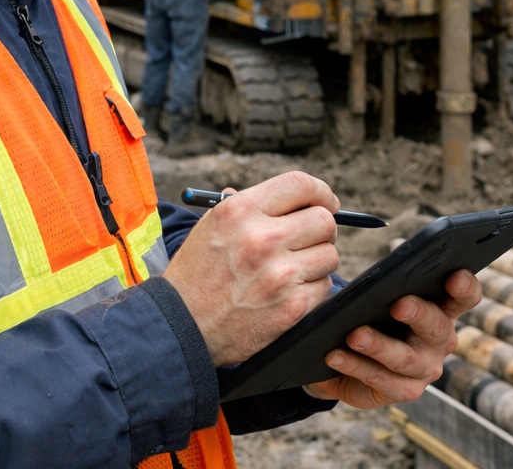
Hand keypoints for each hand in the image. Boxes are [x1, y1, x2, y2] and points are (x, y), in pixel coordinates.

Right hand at [162, 172, 340, 366]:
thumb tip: (290, 198)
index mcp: (241, 211)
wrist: (183, 326)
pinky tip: (290, 290)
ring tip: (295, 267)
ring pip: (330, 254)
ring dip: (318, 260)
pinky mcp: (292, 307)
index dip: (321, 191)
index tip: (326, 201)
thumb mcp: (211, 225)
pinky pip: (324, 286)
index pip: (301, 185)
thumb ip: (248, 205)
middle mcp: (262, 238)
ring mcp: (279, 274)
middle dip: (322, 228)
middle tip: (311, 237)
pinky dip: (313, 287)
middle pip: (324, 220)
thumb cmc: (197, 272)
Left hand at [303, 268, 480, 408]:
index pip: (464, 297)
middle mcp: (441, 340)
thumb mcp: (381, 292)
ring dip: (379, 346)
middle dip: (418, 313)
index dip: (464, 287)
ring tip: (354, 335)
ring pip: (406, 358)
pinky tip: (334, 354)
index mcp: (442, 307)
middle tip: (398, 304)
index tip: (454, 276)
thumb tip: (381, 267)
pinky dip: (355, 366)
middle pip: (437, 327)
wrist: (351, 351)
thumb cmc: (372, 309)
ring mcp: (425, 368)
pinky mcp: (404, 390)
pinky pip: (380, 380)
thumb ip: (388, 280)